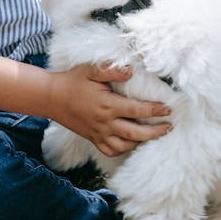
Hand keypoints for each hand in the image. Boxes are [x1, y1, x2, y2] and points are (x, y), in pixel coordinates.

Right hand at [47, 62, 172, 156]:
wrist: (51, 97)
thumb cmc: (73, 81)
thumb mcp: (91, 70)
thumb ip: (112, 69)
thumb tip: (131, 71)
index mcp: (108, 105)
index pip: (138, 110)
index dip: (155, 110)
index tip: (168, 109)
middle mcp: (105, 123)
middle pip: (137, 133)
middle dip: (156, 131)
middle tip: (169, 127)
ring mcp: (99, 133)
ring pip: (126, 145)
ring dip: (142, 142)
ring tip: (155, 136)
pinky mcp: (93, 139)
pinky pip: (111, 150)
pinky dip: (124, 150)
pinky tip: (133, 143)